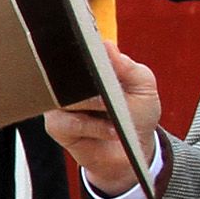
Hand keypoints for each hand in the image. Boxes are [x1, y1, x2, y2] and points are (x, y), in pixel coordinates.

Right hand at [42, 51, 158, 195]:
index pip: (78, 47)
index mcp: (88, 65)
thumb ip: (127, 66)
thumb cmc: (136, 114)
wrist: (132, 153)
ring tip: (113, 110)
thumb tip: (107, 45)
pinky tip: (111, 130)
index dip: (85, 46)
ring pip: (66, 97)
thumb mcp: (143, 87)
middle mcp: (69, 82)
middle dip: (89, 76)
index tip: (98, 50)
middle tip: (108, 84)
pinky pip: (67, 122)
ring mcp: (60, 103)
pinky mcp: (56, 126)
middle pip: (66, 70)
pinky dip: (92, 127)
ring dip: (93, 103)